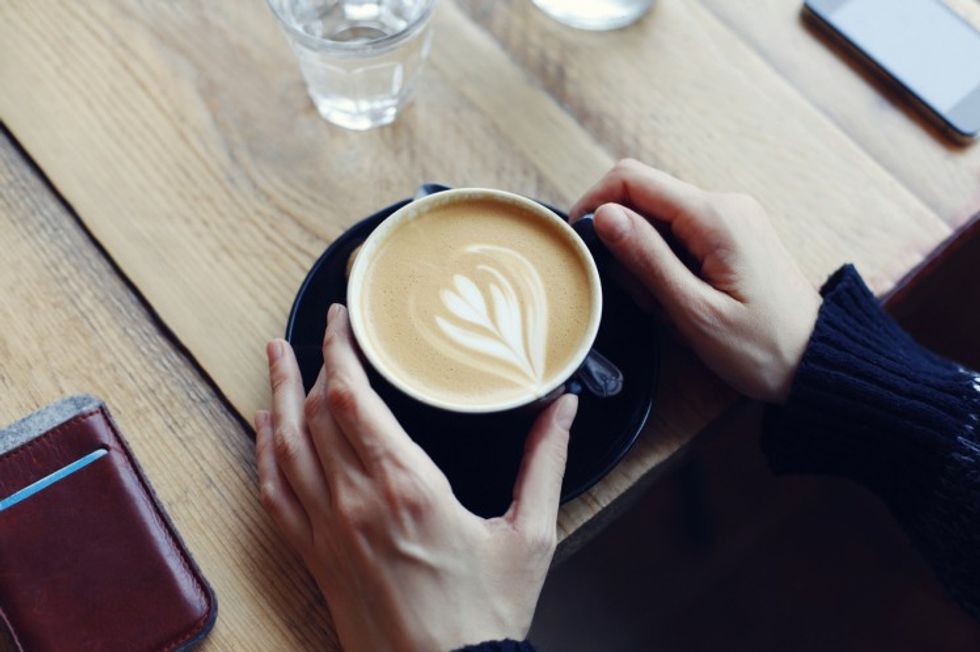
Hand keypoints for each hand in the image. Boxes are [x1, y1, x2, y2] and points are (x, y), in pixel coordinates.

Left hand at [255, 304, 577, 651]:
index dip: (339, 348)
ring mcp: (328, 529)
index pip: (352, 397)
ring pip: (285, 445)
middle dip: (314, 359)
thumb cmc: (487, 614)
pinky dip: (263, 453)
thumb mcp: (530, 534)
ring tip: (274, 355)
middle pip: (316, 411)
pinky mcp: (315, 556)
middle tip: (323, 326)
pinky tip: (264, 428)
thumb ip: (546, 462)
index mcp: (409, 486)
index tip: (342, 317)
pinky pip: (273, 494)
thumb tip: (564, 407)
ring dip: (278, 394)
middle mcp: (357, 500)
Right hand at [571, 159, 819, 401]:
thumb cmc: (762, 348)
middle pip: (644, 197)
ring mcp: (731, 217)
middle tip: (632, 294)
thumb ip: (646, 259)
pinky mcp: (733, 235)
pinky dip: (665, 263)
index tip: (578, 240)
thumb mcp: (694, 311)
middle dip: (622, 241)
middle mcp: (724, 204)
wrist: (820, 363)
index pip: (632, 179)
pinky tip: (677, 299)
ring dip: (644, 257)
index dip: (594, 202)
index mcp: (714, 216)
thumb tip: (603, 215)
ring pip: (659, 218)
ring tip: (662, 306)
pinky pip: (681, 233)